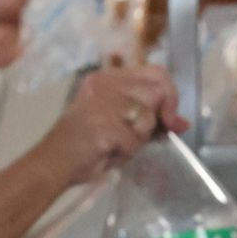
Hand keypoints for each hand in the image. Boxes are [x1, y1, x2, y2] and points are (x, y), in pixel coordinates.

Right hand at [36, 64, 186, 186]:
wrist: (53, 164)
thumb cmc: (88, 147)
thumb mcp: (124, 127)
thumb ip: (153, 120)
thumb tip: (183, 122)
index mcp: (109, 78)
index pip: (157, 73)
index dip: (170, 96)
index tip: (169, 120)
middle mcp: (105, 83)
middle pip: (157, 93)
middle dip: (156, 120)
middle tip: (136, 136)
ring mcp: (102, 101)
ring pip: (147, 116)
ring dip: (138, 138)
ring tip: (115, 143)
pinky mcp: (102, 123)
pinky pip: (134, 140)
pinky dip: (126, 151)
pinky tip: (107, 150)